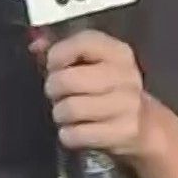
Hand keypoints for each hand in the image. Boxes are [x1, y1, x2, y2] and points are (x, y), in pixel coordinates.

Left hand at [33, 29, 156, 158]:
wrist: (142, 124)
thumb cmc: (106, 89)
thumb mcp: (91, 64)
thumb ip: (62, 50)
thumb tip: (36, 45)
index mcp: (118, 53)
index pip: (83, 42)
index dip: (58, 54)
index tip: (53, 66)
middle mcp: (126, 76)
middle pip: (69, 80)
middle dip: (53, 88)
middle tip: (57, 93)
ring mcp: (128, 105)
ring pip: (70, 109)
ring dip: (60, 114)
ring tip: (67, 113)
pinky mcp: (124, 132)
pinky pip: (76, 134)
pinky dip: (69, 135)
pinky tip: (77, 130)